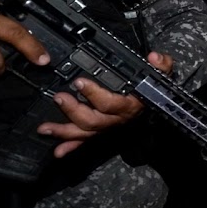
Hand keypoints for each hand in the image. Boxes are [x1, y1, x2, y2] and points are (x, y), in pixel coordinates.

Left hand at [39, 50, 174, 157]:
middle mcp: (117, 120)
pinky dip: (71, 146)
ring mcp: (107, 128)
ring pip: (84, 132)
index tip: (79, 82)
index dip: (94, 94)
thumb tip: (155, 57)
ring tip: (45, 128)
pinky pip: (85, 142)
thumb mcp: (161, 75)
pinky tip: (58, 151)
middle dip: (73, 111)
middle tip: (59, 98)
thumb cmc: (154, 91)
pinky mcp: (100, 132)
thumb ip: (161, 65)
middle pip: (93, 121)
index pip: (110, 104)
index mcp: (130, 106)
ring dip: (64, 131)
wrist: (154, 109)